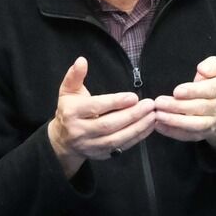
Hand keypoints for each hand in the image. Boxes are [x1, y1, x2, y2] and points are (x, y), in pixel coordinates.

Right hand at [48, 56, 158, 174]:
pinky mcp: (101, 155)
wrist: (62, 141)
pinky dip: (137, 138)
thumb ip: (75, 76)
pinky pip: (121, 147)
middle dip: (131, 115)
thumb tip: (82, 60)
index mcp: (72, 113)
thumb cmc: (69, 111)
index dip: (115, 102)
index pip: (96, 107)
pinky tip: (149, 127)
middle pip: (108, 125)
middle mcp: (79, 131)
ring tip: (153, 115)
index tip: (134, 97)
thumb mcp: (68, 92)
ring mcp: (90, 146)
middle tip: (150, 105)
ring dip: (137, 128)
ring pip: (116, 139)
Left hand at [153, 56, 215, 144]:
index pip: (209, 90)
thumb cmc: (213, 85)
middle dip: (177, 106)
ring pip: (193, 124)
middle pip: (198, 108)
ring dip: (174, 121)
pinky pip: (187, 136)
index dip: (193, 91)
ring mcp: (211, 123)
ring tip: (158, 114)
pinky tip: (159, 125)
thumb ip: (211, 65)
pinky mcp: (201, 135)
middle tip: (159, 102)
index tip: (176, 91)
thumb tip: (202, 69)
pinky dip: (172, 132)